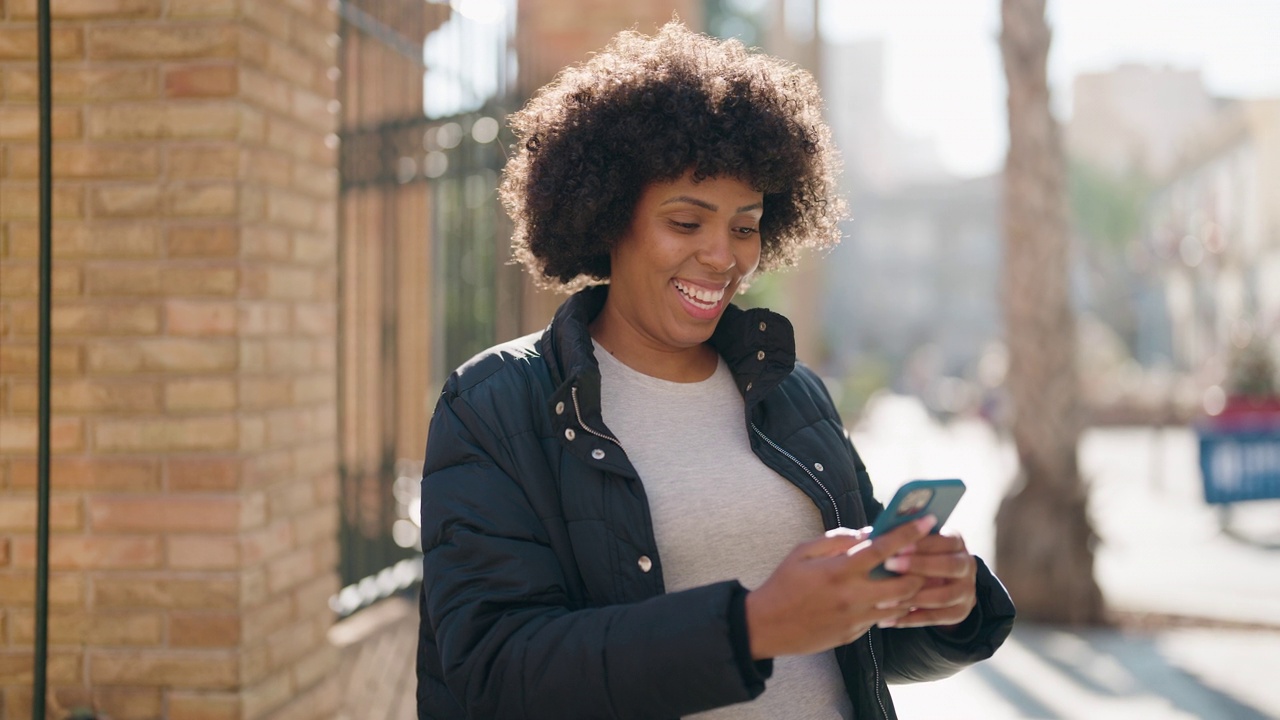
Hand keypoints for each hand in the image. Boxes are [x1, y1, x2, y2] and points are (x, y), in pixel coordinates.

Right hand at [744, 516, 936, 658]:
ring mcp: (855, 618)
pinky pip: (882, 619)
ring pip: (900, 606)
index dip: (909, 532)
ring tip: (908, 578)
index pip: (883, 548)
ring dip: (909, 591)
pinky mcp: (854, 634)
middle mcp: (852, 596)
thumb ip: (836, 539)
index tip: (927, 520)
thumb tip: (866, 533)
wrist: (767, 626)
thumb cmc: (783, 584)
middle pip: (905, 584)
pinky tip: (883, 597)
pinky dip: (889, 607)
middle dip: (920, 570)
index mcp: (839, 570)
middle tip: (920, 559)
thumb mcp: (802, 552)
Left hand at [877, 531, 976, 628]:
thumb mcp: (917, 542)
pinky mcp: (959, 612)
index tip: (897, 546)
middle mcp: (967, 565)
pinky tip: (888, 619)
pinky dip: (911, 619)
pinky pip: (936, 618)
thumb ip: (902, 536)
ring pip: (943, 596)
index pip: (945, 541)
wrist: (942, 581)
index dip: (922, 544)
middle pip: (950, 566)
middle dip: (918, 566)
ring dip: (913, 598)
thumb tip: (875, 532)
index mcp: (957, 542)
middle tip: (889, 565)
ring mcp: (966, 591)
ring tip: (885, 599)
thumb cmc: (919, 554)